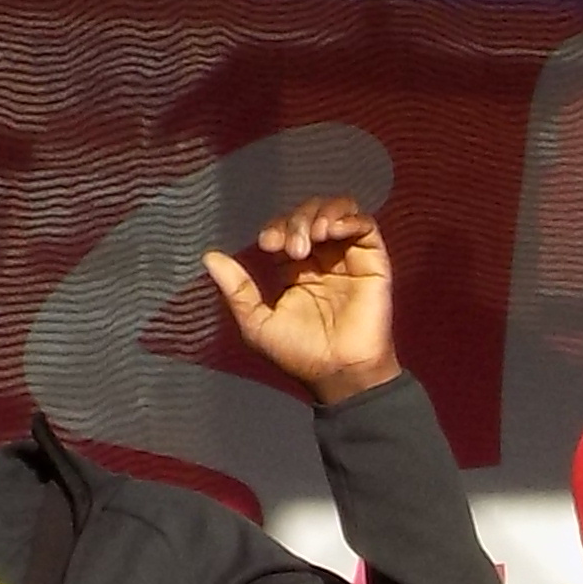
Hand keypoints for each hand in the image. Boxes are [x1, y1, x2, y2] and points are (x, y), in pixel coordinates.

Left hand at [201, 201, 399, 404]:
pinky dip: (347, 219)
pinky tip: (331, 232)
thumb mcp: (257, 323)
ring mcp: (349, 258)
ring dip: (320, 213)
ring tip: (313, 235)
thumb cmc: (300, 354)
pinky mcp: (373, 261)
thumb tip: (209, 257)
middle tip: (292, 248)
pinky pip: (365, 224)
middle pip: (309, 214)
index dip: (276, 228)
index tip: (267, 245)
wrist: (338, 372)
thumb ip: (236, 290)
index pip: (285, 229)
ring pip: (337, 211)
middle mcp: (323, 259)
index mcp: (295, 271)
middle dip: (296, 221)